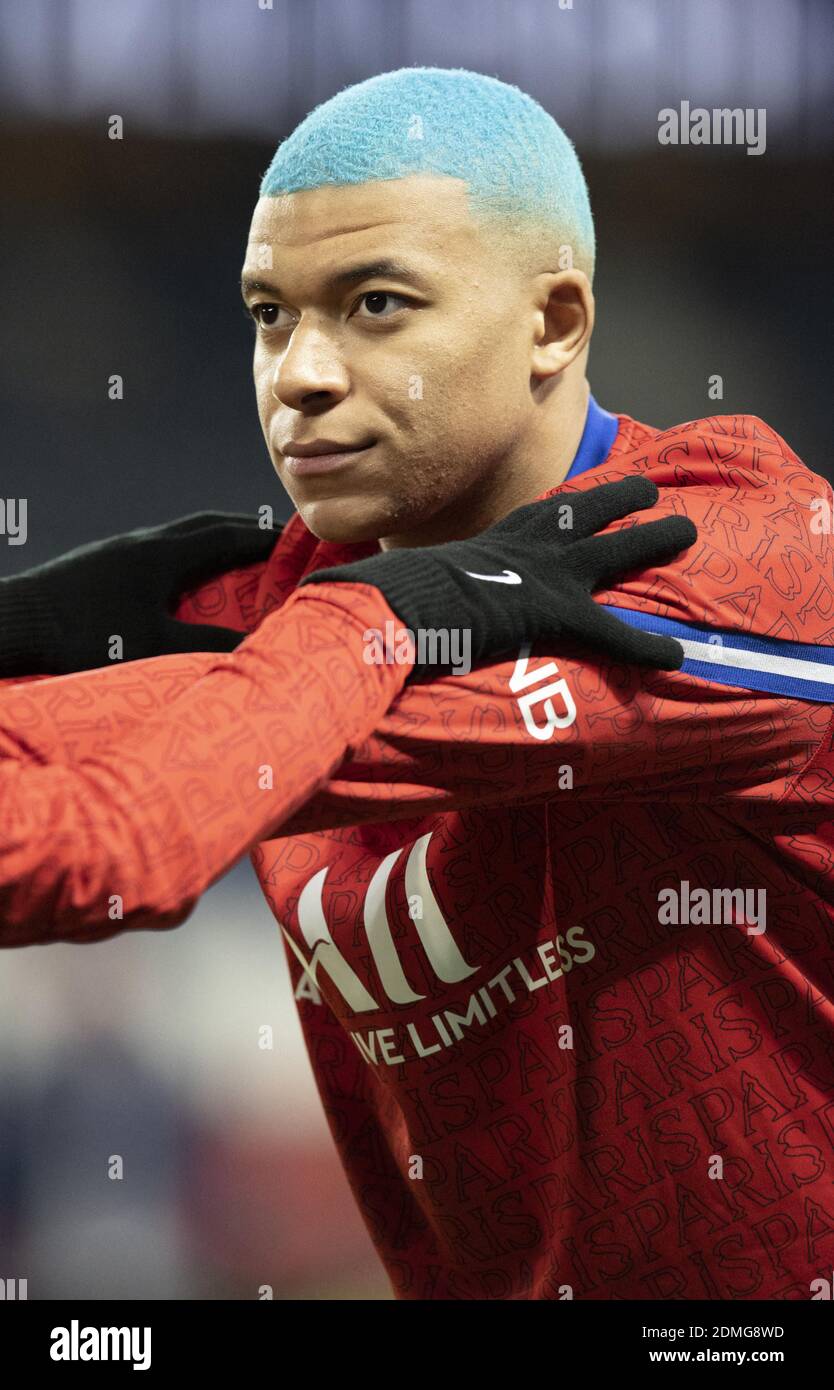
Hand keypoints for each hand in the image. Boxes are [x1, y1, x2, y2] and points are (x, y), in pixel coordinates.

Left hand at [0, 512, 279, 675]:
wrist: (15, 622)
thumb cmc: (84, 637)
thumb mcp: (153, 646)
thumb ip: (208, 644)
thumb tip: (256, 647)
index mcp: (164, 554)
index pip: (231, 534)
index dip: (270, 539)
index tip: (304, 545)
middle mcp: (145, 542)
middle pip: (208, 526)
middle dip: (248, 534)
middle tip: (280, 550)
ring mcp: (122, 551)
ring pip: (181, 537)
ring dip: (216, 545)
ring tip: (240, 567)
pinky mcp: (103, 565)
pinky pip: (161, 552)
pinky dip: (189, 561)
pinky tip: (187, 587)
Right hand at [300, 478, 695, 678]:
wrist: (388, 608)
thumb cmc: (377, 602)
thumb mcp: (386, 590)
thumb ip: (379, 597)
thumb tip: (320, 608)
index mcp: (485, 548)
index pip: (531, 521)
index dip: (560, 511)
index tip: (580, 497)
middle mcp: (519, 550)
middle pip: (580, 514)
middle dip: (619, 498)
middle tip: (650, 486)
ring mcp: (540, 575)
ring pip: (611, 549)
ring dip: (651, 537)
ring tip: (688, 529)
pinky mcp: (553, 610)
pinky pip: (611, 630)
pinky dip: (644, 644)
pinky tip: (676, 656)